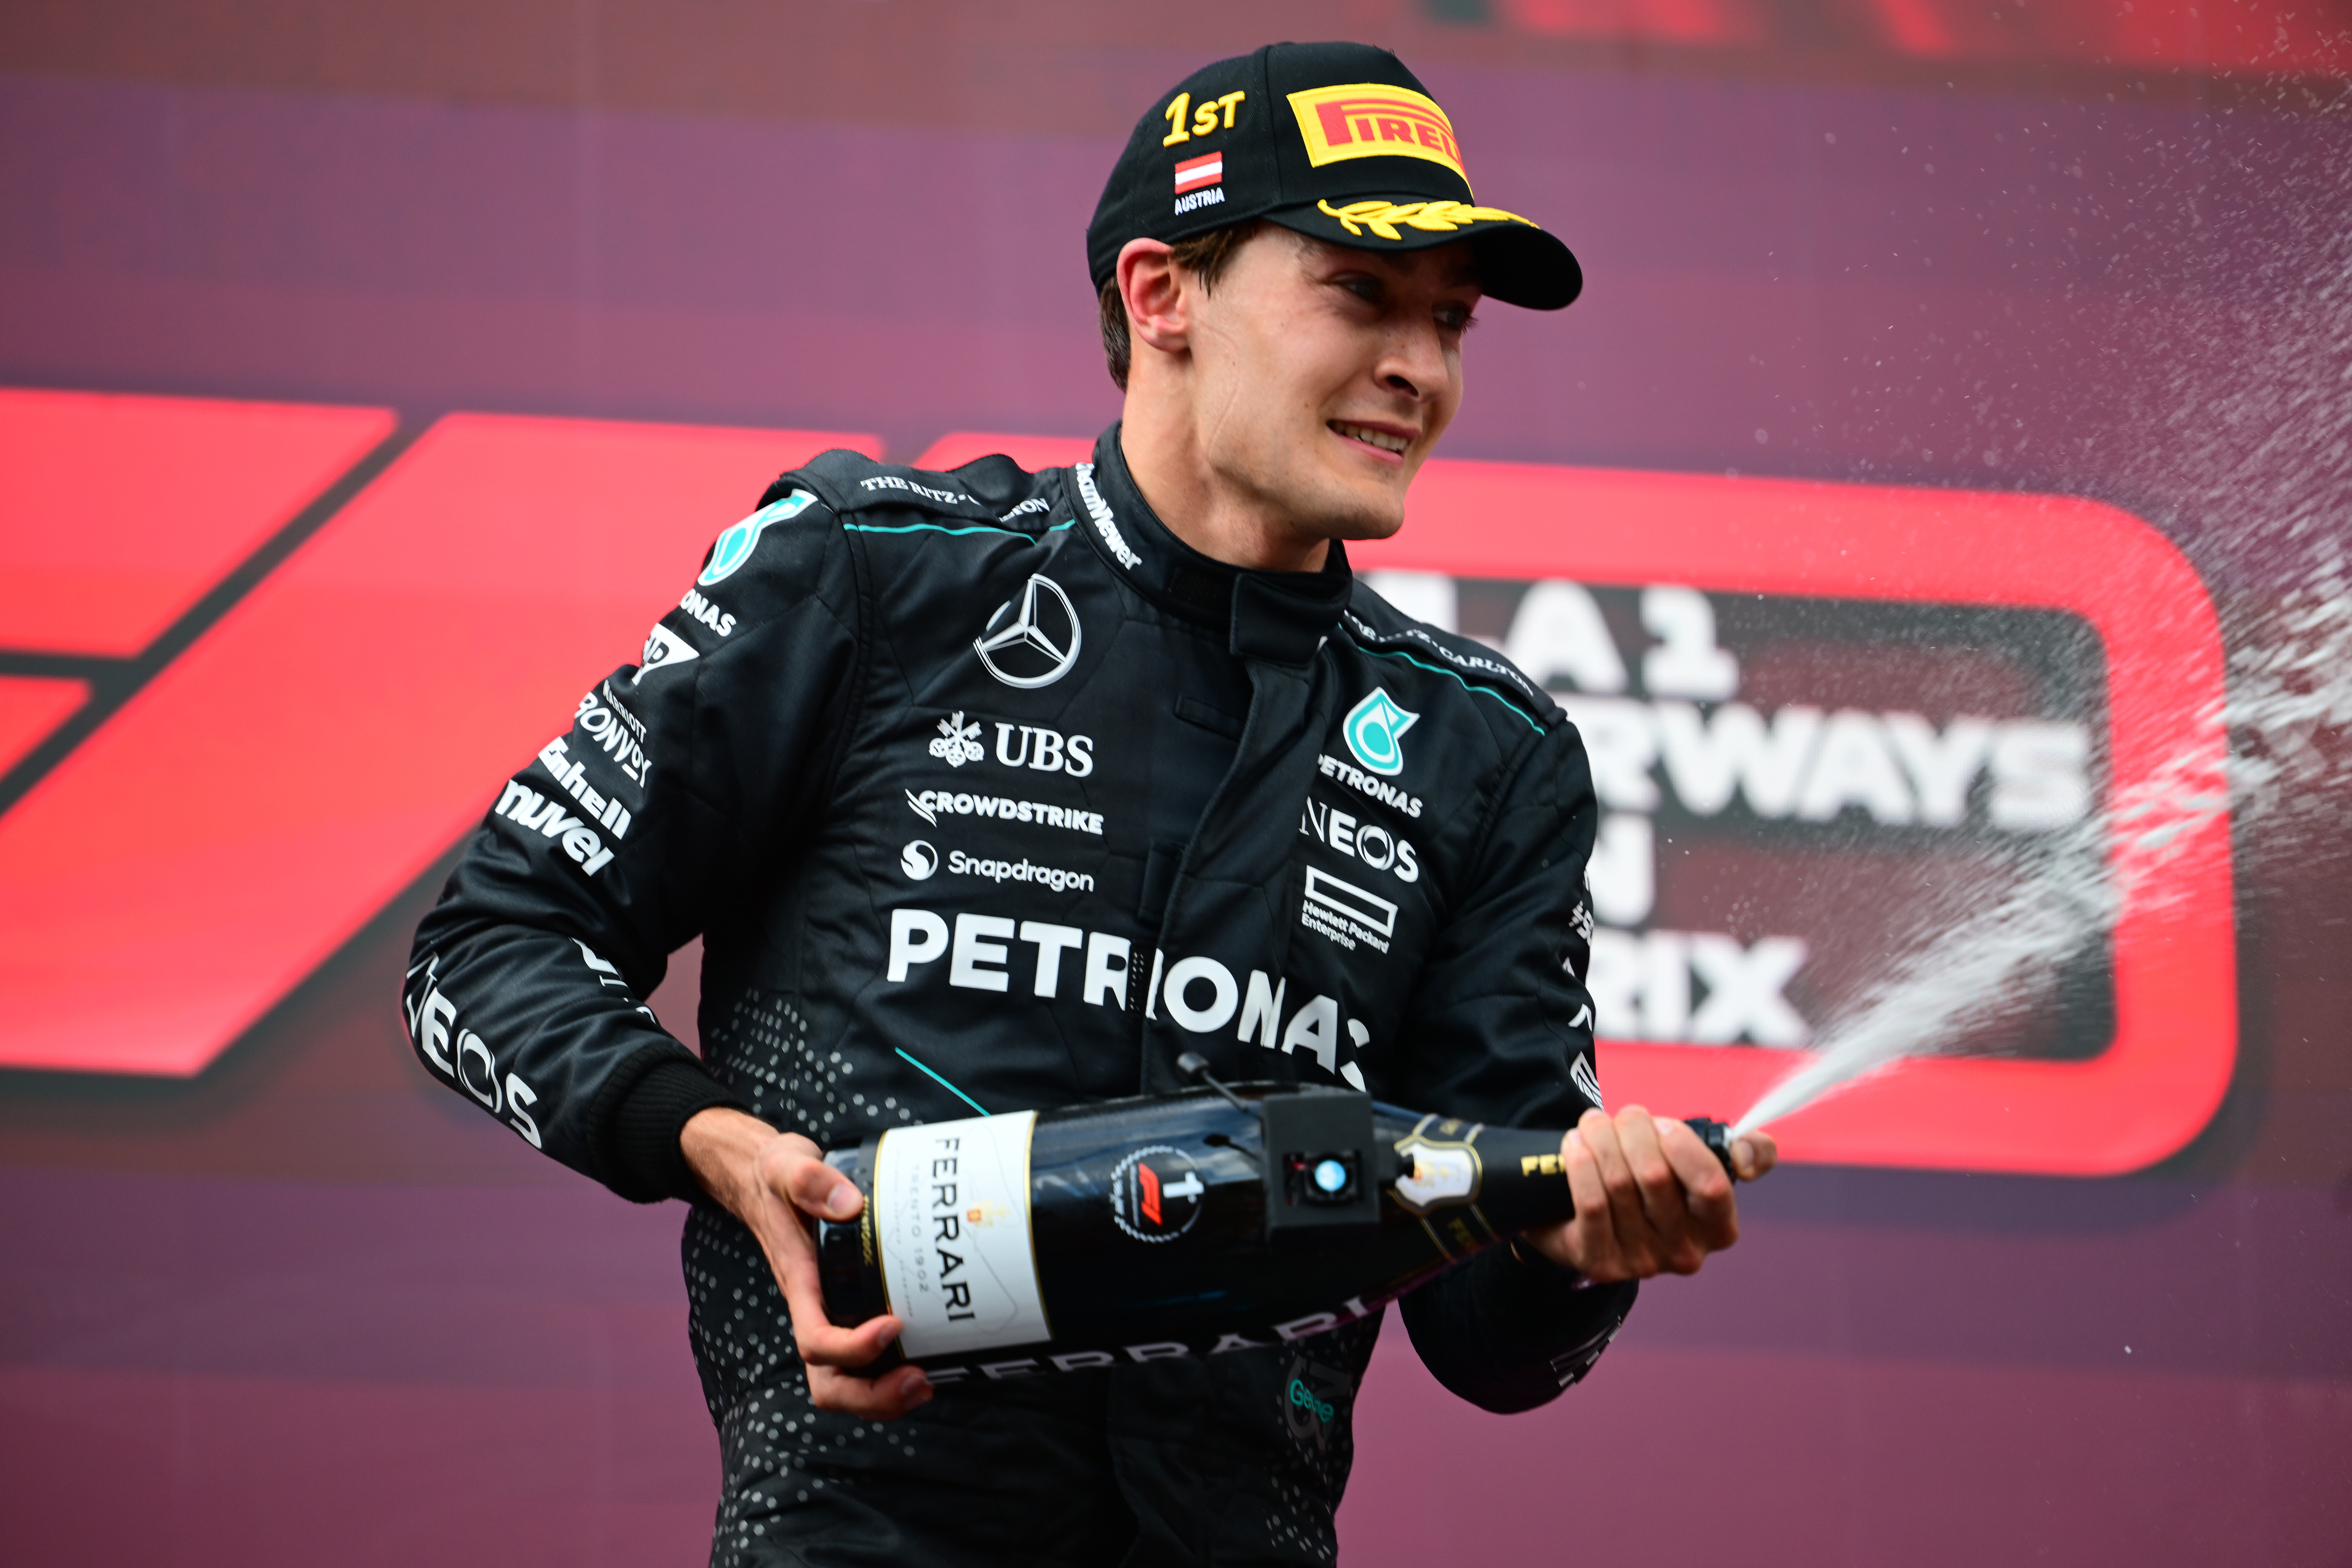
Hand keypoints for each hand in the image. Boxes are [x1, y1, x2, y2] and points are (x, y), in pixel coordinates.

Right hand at [681, 1106, 933, 1417]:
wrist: (764, 1181)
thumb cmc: (777, 1179)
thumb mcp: (787, 1167)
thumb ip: (810, 1181)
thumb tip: (850, 1204)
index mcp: (800, 1285)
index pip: (817, 1340)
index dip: (851, 1349)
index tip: (893, 1325)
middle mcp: (815, 1310)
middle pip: (831, 1382)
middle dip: (873, 1395)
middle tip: (920, 1380)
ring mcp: (832, 1314)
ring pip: (849, 1382)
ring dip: (887, 1396)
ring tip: (929, 1383)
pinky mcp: (850, 1307)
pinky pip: (867, 1362)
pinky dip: (894, 1373)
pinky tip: (931, 1360)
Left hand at [1521, 1105, 1777, 1282]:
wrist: (1590, 1218)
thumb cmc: (1653, 1181)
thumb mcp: (1700, 1163)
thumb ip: (1744, 1151)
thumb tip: (1744, 1152)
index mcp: (1718, 1228)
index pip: (1712, 1184)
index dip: (1683, 1146)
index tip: (1662, 1124)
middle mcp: (1685, 1252)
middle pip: (1656, 1176)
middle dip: (1633, 1130)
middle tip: (1623, 1116)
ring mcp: (1642, 1262)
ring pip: (1619, 1182)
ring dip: (1601, 1139)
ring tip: (1595, 1124)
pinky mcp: (1600, 1262)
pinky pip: (1592, 1203)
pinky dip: (1581, 1165)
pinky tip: (1575, 1145)